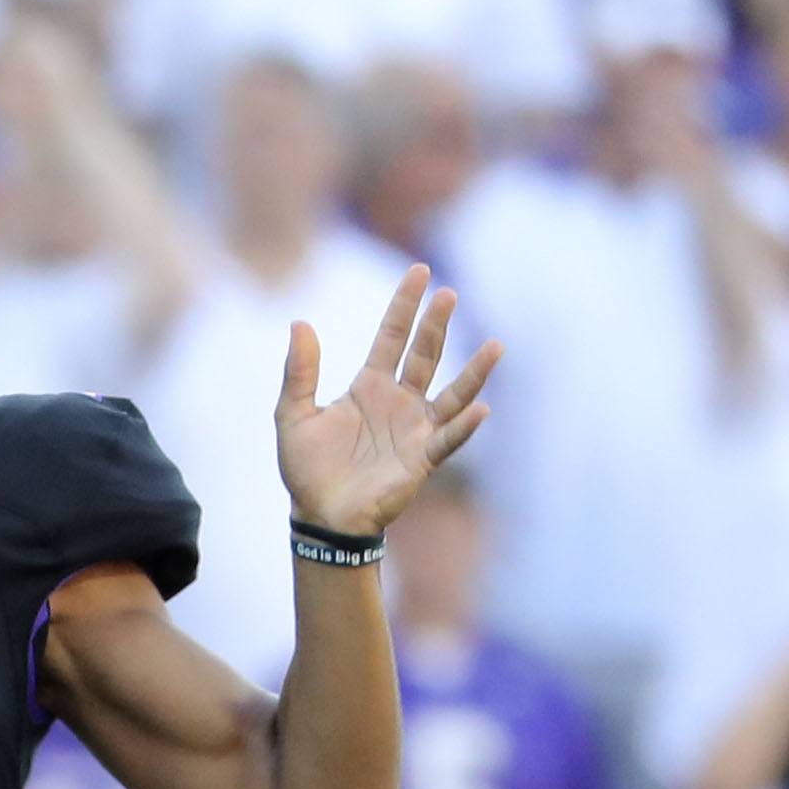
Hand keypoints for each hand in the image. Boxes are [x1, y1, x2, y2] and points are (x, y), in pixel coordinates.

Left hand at [274, 264, 499, 539]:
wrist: (320, 517)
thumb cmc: (308, 469)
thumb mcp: (293, 415)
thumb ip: (299, 372)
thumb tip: (299, 322)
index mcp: (370, 386)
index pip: (392, 336)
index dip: (405, 305)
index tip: (420, 271)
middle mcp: (399, 402)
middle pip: (425, 355)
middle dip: (436, 325)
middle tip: (449, 292)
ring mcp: (415, 429)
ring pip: (451, 394)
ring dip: (474, 372)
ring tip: (496, 346)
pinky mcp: (422, 460)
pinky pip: (448, 439)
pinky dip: (465, 426)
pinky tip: (481, 408)